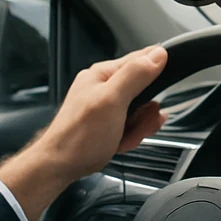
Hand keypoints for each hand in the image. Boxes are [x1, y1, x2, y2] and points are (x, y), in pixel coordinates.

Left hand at [0, 45, 169, 220]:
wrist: (60, 166)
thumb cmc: (78, 136)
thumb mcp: (112, 100)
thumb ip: (136, 75)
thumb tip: (158, 54)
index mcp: (103, 75)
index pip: (141, 59)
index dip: (156, 74)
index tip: (160, 90)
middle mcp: (103, 88)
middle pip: (144, 91)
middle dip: (145, 112)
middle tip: (134, 121)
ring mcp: (105, 107)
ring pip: (140, 112)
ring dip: (138, 127)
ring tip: (124, 135)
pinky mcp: (107, 124)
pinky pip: (131, 126)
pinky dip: (129, 137)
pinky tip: (120, 142)